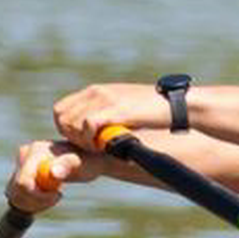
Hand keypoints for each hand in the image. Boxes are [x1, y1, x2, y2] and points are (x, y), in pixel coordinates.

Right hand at [5, 139, 103, 212]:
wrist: (88, 160)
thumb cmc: (87, 162)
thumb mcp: (81, 165)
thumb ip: (68, 166)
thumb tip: (53, 173)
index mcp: (35, 151)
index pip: (23, 182)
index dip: (38, 196)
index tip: (59, 195)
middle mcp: (24, 155)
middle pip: (17, 190)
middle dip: (37, 200)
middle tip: (57, 196)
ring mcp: (21, 164)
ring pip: (16, 195)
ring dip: (36, 202)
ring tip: (54, 194)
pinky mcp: (21, 173)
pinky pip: (18, 195)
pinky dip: (32, 201)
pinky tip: (47, 195)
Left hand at [53, 82, 169, 150]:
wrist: (178, 105)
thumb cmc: (153, 112)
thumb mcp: (123, 109)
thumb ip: (106, 115)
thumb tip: (92, 131)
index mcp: (96, 91)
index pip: (61, 109)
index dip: (66, 128)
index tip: (82, 140)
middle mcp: (96, 92)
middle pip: (60, 117)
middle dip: (70, 136)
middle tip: (90, 146)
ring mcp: (105, 99)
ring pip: (70, 122)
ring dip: (81, 140)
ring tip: (99, 146)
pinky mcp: (115, 109)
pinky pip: (87, 125)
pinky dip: (91, 139)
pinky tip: (105, 145)